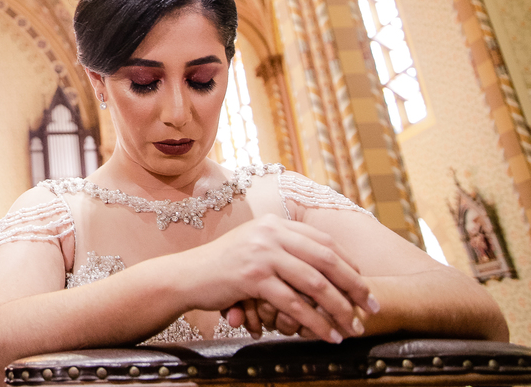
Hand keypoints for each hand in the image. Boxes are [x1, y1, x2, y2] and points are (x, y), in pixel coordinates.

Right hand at [181, 214, 377, 342]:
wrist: (187, 275)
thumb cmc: (223, 267)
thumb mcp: (254, 247)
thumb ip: (283, 248)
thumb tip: (321, 267)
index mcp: (275, 224)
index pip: (324, 242)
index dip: (350, 266)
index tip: (365, 288)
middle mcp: (271, 233)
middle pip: (326, 260)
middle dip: (355, 286)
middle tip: (372, 308)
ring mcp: (262, 253)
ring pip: (315, 284)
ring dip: (339, 310)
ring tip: (352, 328)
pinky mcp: (253, 277)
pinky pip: (294, 304)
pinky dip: (315, 323)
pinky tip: (326, 335)